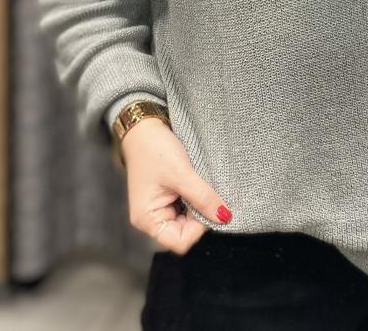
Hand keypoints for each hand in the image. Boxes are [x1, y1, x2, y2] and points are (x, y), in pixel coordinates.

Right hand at [121, 118, 232, 254]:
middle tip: (206, 191)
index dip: (198, 228)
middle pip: (185, 232)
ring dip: (199, 205)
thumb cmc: (154, 150)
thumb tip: (225, 217)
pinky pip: (186, 206)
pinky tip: (197, 182)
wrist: (143, 127)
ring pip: (188, 219)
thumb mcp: (181, 173)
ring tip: (200, 184)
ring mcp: (159, 208)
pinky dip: (195, 197)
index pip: (180, 241)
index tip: (207, 206)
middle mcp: (152, 218)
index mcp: (148, 219)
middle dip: (200, 215)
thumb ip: (203, 197)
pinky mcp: (167, 197)